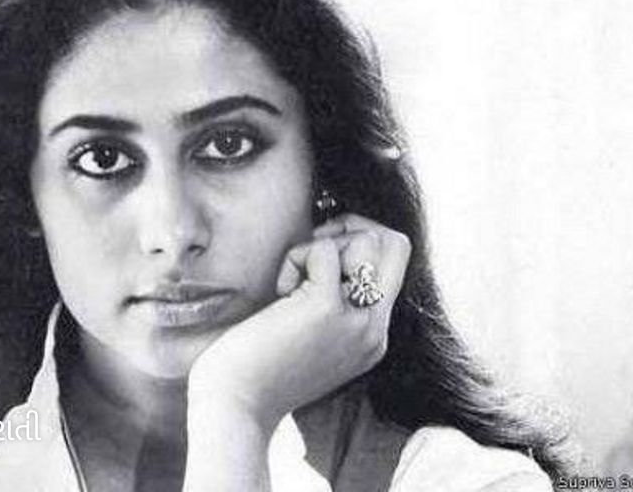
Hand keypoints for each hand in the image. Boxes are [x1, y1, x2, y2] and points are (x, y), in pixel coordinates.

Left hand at [187, 213, 411, 432]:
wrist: (235, 405)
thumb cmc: (259, 367)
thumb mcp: (309, 336)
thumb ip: (332, 304)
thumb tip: (329, 247)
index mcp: (373, 338)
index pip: (394, 264)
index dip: (359, 242)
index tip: (322, 251)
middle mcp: (374, 330)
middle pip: (396, 245)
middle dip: (353, 227)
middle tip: (312, 249)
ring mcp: (356, 320)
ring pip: (365, 240)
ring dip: (321, 244)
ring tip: (292, 281)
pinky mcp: (327, 309)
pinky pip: (323, 249)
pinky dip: (295, 256)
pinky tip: (279, 290)